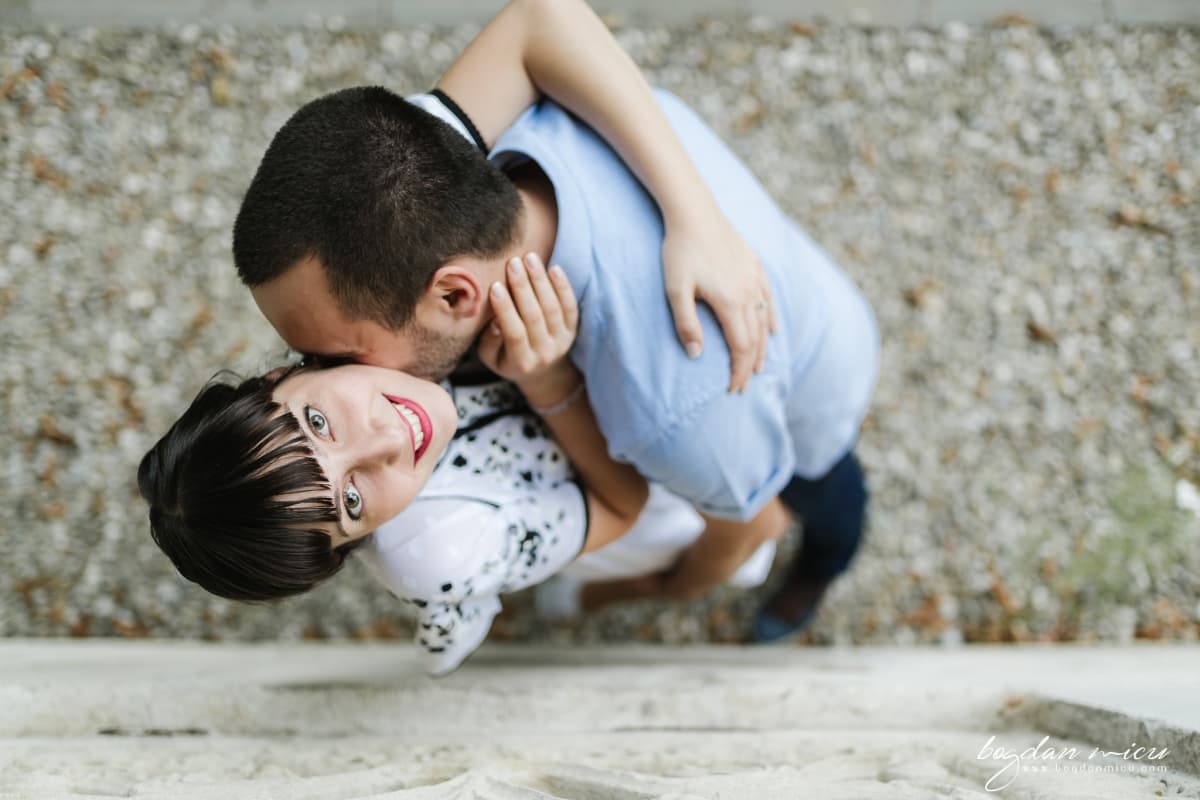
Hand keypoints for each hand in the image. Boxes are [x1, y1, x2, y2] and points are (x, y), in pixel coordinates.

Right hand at [477, 252, 580, 406]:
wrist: (542, 372)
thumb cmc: (508, 359)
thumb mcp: (491, 359)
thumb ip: (489, 341)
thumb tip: (495, 321)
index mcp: (521, 362)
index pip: (514, 333)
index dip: (505, 309)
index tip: (495, 285)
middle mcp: (545, 353)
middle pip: (535, 317)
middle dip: (523, 287)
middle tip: (512, 263)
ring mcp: (561, 341)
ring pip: (553, 308)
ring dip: (541, 281)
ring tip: (529, 258)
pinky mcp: (573, 329)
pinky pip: (570, 306)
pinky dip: (563, 287)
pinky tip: (554, 268)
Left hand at [661, 208, 778, 392]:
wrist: (694, 212)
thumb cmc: (679, 251)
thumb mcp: (675, 290)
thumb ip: (686, 324)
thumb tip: (697, 355)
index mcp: (730, 303)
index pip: (740, 347)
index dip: (738, 371)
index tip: (733, 389)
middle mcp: (749, 293)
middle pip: (756, 339)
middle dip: (750, 366)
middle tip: (744, 386)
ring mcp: (754, 279)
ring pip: (765, 322)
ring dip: (763, 348)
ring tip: (758, 367)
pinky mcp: (755, 266)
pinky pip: (769, 299)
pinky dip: (772, 319)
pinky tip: (774, 330)